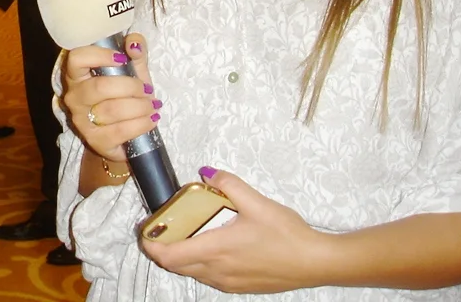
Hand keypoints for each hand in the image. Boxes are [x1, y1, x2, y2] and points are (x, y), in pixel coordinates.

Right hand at [61, 33, 157, 164]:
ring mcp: (82, 121)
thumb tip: (134, 44)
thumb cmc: (124, 96)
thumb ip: (135, 54)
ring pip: (112, 110)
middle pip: (100, 87)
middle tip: (147, 89)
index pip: (76, 58)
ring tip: (153, 105)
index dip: (99, 55)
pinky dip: (141, 124)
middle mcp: (74, 97)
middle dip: (131, 87)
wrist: (123, 136)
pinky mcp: (95, 141)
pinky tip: (151, 119)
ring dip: (139, 106)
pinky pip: (120, 131)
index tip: (122, 59)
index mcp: (78, 74)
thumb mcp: (132, 72)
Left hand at [141, 168, 326, 293]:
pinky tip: (210, 246)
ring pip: (192, 273)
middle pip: (176, 266)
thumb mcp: (257, 202)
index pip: (170, 256)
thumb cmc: (287, 234)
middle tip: (160, 228)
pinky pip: (208, 278)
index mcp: (217, 250)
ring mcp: (229, 283)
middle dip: (162, 249)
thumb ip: (229, 184)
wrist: (315, 263)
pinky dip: (199, 264)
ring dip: (181, 257)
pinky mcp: (240, 287)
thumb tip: (207, 172)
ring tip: (184, 234)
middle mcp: (218, 271)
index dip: (151, 245)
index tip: (145, 230)